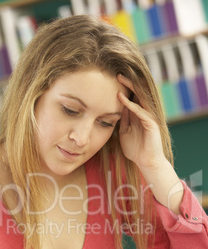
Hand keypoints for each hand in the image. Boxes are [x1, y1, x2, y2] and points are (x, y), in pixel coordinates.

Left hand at [117, 74, 183, 213]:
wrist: (146, 162)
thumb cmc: (135, 150)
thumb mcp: (124, 133)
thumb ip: (122, 121)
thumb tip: (115, 111)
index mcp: (137, 115)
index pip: (131, 97)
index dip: (123, 88)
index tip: (111, 81)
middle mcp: (144, 113)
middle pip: (136, 94)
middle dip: (127, 83)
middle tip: (116, 73)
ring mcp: (148, 117)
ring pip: (140, 98)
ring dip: (130, 88)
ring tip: (120, 78)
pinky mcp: (151, 123)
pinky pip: (140, 111)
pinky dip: (131, 104)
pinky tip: (122, 98)